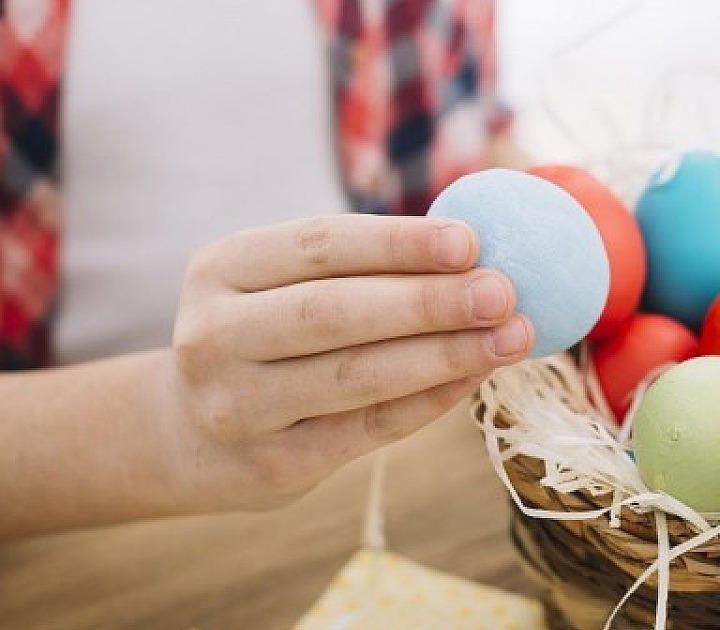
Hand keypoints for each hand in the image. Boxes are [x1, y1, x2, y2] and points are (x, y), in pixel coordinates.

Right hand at [161, 215, 530, 510]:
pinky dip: (429, 400)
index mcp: (223, 268)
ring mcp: (239, 405)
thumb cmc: (265, 338)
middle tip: (502, 293)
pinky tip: (475, 376)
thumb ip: (357, 269)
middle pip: (335, 312)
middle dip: (428, 302)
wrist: (187, 434)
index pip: (320, 244)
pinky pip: (367, 427)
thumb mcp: (279, 286)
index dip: (398, 243)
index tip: (469, 242)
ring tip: (512, 336)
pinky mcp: (274, 463)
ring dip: (444, 354)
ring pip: (355, 375)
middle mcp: (217, 334)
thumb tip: (474, 253)